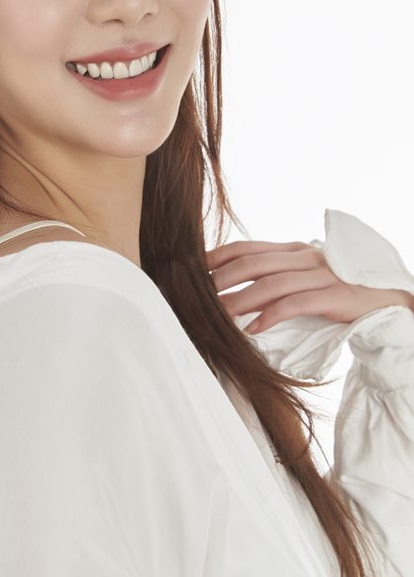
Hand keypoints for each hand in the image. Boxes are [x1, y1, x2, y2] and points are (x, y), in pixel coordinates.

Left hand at [206, 239, 413, 333]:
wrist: (383, 302)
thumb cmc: (335, 294)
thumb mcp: (301, 279)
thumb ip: (273, 279)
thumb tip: (230, 292)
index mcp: (293, 250)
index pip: (247, 247)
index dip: (218, 257)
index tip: (192, 270)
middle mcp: (304, 257)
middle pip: (253, 264)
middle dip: (221, 279)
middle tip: (197, 296)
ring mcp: (320, 275)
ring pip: (271, 284)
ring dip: (240, 301)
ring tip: (219, 316)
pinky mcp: (333, 296)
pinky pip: (296, 304)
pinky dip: (271, 316)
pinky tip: (253, 329)